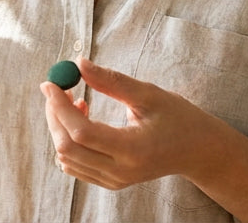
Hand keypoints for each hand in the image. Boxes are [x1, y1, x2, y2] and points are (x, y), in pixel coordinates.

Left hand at [40, 58, 216, 190]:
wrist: (197, 151)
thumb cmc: (178, 117)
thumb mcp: (148, 94)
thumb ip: (112, 81)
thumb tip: (79, 64)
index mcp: (133, 149)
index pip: (82, 132)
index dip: (60, 107)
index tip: (50, 83)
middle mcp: (121, 171)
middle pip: (68, 148)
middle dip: (55, 115)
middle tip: (58, 88)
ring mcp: (115, 181)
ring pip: (67, 158)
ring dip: (61, 128)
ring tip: (78, 101)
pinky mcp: (111, 183)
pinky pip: (75, 166)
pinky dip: (69, 142)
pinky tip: (83, 119)